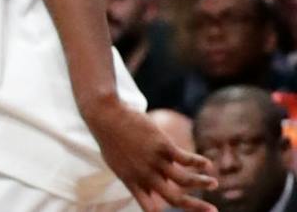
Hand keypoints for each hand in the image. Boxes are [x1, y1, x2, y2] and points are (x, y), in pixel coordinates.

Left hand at [80, 96, 216, 211]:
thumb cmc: (110, 139)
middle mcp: (146, 176)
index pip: (151, 208)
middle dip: (196, 207)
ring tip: (214, 183)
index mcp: (133, 183)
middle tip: (214, 210)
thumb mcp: (117, 164)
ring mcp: (154, 160)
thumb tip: (151, 189)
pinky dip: (198, 162)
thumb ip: (135, 179)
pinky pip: (184, 158)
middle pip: (175, 198)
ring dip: (202, 183)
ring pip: (184, 179)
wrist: (104, 115)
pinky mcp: (161, 145)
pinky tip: (208, 164)